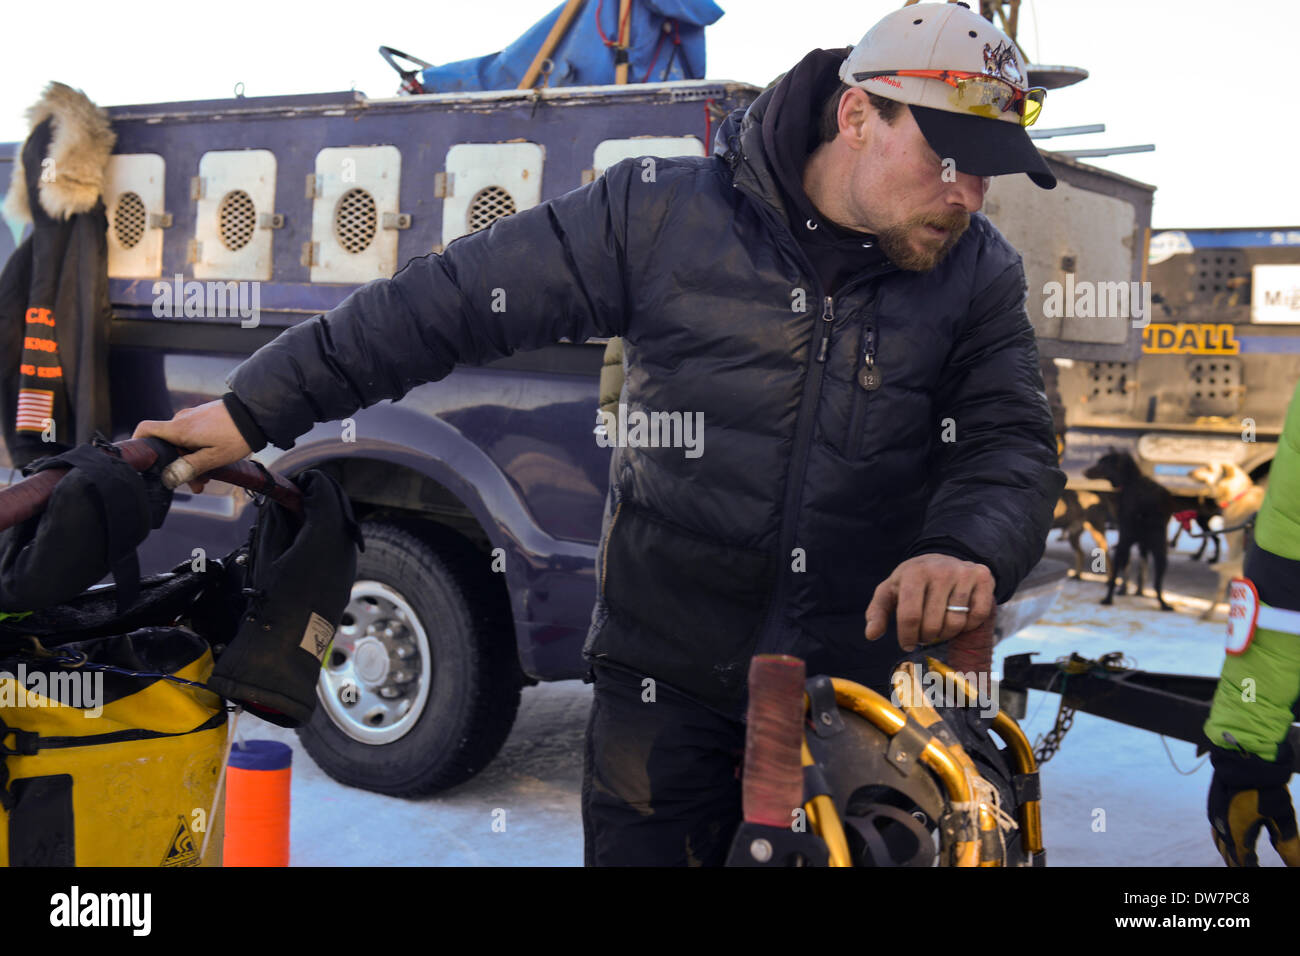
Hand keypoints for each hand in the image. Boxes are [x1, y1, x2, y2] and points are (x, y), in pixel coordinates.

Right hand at [132, 400, 251, 492]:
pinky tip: (213, 463)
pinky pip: (193, 436)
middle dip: (178, 466)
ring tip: (208, 478)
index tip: (142, 459)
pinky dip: (198, 450)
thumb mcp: (214, 457)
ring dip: (191, 461)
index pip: (146, 429)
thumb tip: (168, 478)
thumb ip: (190, 467)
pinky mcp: (203, 417)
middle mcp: (181, 420)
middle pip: (168, 444)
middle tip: (196, 484)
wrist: (257, 413)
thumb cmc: (237, 435)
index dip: (138, 443)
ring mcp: (192, 417)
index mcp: (179, 429)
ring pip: (183, 442)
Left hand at [864, 553, 994, 650]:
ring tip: (938, 625)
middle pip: (933, 624)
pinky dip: (967, 625)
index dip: (907, 637)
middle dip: (925, 637)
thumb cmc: (912, 581)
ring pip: (955, 624)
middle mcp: (941, 570)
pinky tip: (957, 617)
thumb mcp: (890, 591)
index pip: (910, 616)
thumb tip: (871, 634)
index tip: (906, 643)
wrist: (942, 560)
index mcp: (914, 573)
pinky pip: (977, 616)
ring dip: (945, 634)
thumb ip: (877, 612)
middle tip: (923, 633)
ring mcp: (964, 573)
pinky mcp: (983, 577)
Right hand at [1208, 743, 1299, 866]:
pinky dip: (1223, 838)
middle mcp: (1222, 828)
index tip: (1259, 872)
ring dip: (1229, 852)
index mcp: (1237, 834)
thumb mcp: (1283, 817)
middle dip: (1239, 863)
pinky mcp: (1215, 805)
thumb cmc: (1266, 787)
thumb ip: (1289, 845)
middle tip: (1249, 868)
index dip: (1250, 869)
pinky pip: (1216, 828)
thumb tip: (1297, 866)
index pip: (1243, 862)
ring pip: (1220, 842)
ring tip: (1238, 858)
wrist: (1245, 755)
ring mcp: (1216, 815)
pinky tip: (1229, 836)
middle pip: (1229, 854)